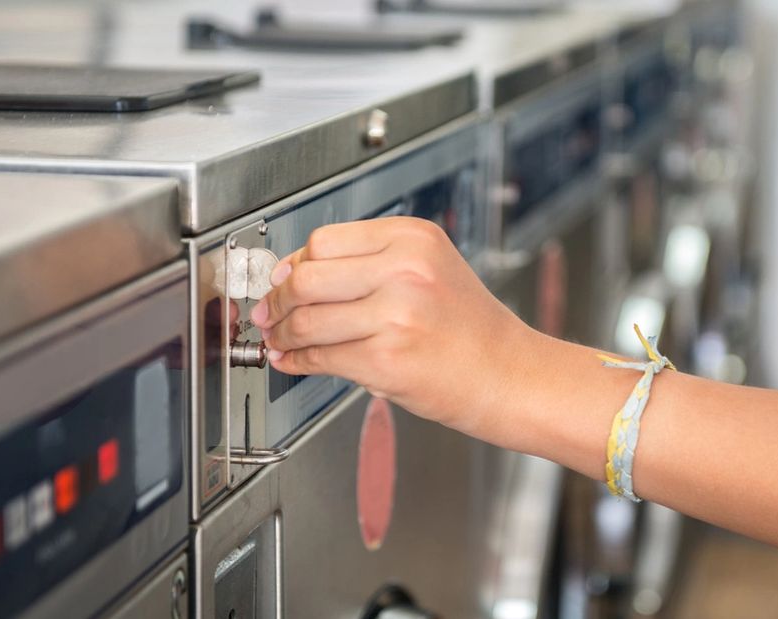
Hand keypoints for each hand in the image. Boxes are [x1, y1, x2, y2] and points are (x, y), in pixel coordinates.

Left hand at [250, 217, 537, 431]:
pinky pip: (321, 356)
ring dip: (283, 334)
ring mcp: (396, 315)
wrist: (508, 373)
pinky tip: (294, 360)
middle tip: (270, 312)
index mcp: (412, 238)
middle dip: (278, 299)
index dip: (294, 264)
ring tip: (280, 340)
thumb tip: (296, 274)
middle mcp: (405, 270)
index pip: (325, 240)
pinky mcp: (386, 359)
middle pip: (308, 276)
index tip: (282, 280)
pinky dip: (298, 361)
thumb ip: (370, 264)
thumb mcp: (429, 271)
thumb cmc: (469, 329)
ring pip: (308, 319)